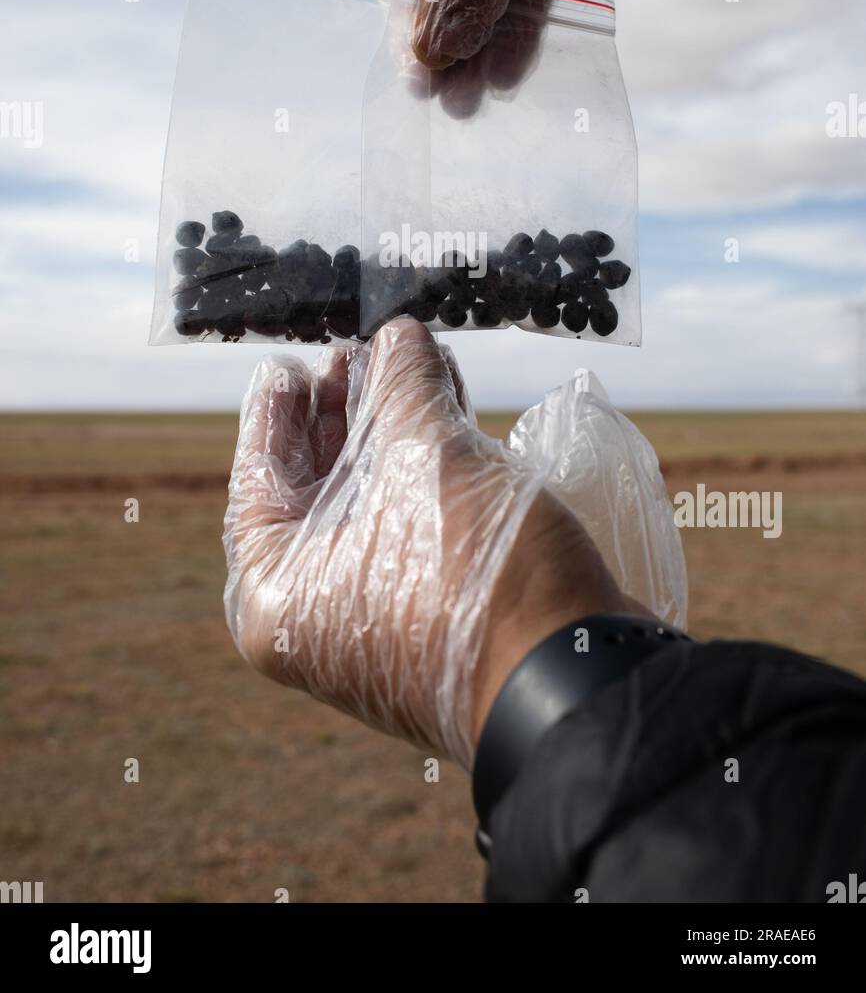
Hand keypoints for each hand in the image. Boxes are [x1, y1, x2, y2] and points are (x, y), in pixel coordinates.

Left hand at [222, 318, 641, 767]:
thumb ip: (400, 385)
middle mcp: (317, 616)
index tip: (287, 363)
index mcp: (278, 595)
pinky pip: (414, 525)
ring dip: (390, 432)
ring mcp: (378, 622)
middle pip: (316, 491)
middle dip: (340, 415)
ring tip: (405, 365)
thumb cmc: (472, 570)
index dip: (275, 411)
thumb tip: (397, 334)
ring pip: (372, 505)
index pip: (259, 481)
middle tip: (351, 353)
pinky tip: (447, 409)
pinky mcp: (437, 616)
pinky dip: (427, 466)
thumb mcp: (425, 457)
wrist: (576, 676)